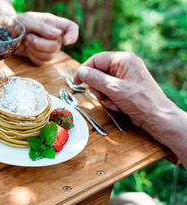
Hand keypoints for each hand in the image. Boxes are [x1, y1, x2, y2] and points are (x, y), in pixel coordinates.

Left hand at [15, 12, 78, 65]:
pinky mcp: (40, 58)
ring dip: (35, 50)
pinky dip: (33, 57)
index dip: (73, 35)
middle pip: (57, 46)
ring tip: (27, 41)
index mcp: (53, 24)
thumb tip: (58, 35)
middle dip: (40, 44)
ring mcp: (47, 48)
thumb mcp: (28, 20)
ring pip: (50, 57)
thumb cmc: (17, 23)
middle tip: (29, 37)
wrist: (6, 33)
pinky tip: (27, 50)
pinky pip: (42, 63)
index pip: (72, 28)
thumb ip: (42, 27)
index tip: (66, 41)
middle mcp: (53, 36)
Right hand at [73, 51, 186, 166]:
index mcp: (123, 59)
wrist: (156, 117)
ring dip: (104, 96)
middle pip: (98, 72)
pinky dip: (110, 100)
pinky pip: (109, 91)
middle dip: (97, 87)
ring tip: (113, 103)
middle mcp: (124, 65)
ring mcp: (125, 77)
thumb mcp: (114, 88)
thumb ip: (95, 78)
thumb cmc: (141, 101)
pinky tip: (118, 106)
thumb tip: (81, 72)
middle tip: (101, 96)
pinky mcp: (125, 87)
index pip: (95, 59)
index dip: (84, 70)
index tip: (76, 82)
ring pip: (102, 84)